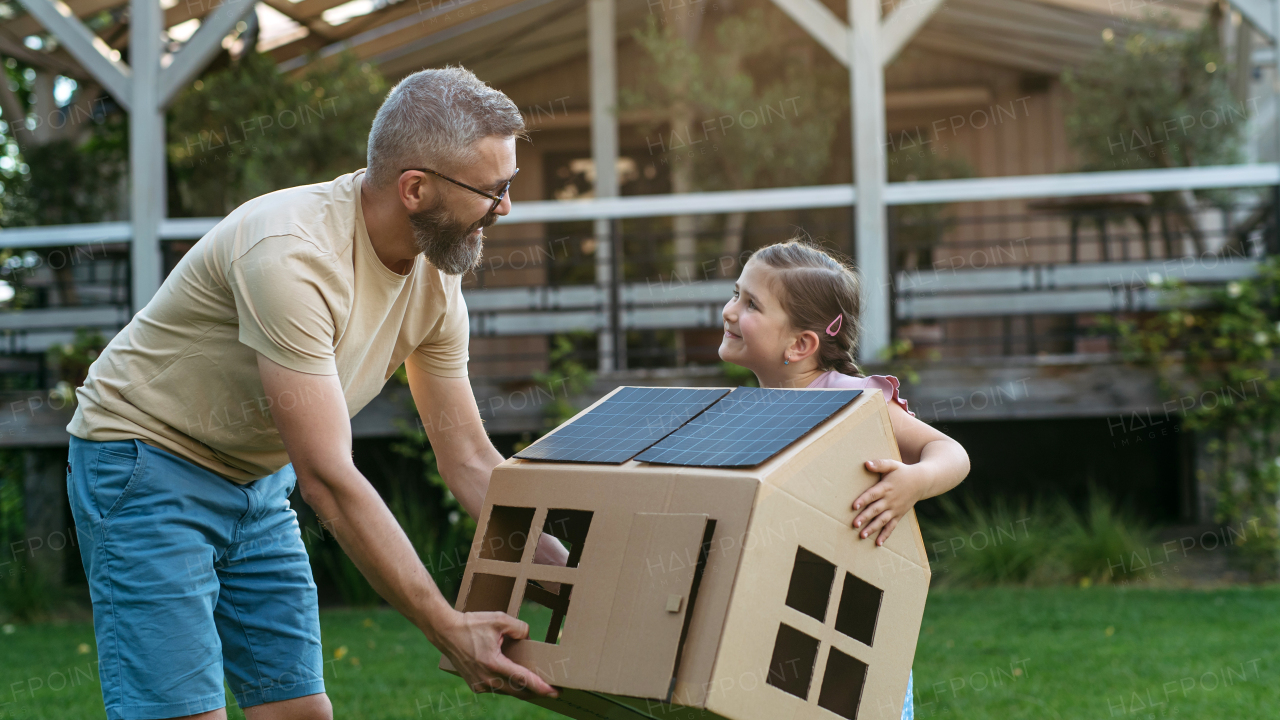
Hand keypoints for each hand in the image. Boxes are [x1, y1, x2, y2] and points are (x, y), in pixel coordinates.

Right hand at [433, 609, 558, 697]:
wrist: (445, 631)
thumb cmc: (472, 624)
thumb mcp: (499, 619)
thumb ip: (519, 628)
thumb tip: (528, 637)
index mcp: (493, 664)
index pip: (523, 679)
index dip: (541, 686)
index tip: (555, 691)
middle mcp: (486, 679)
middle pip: (519, 691)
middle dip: (537, 692)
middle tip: (554, 691)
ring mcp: (479, 684)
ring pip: (508, 691)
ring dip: (523, 689)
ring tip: (538, 685)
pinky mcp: (475, 685)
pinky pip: (497, 688)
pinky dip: (508, 685)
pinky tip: (516, 679)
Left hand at [852, 458, 926, 545]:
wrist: (922, 482)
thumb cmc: (903, 472)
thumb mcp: (893, 465)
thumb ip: (880, 464)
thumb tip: (866, 464)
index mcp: (886, 487)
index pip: (873, 494)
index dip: (863, 500)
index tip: (854, 506)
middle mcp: (890, 500)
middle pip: (875, 510)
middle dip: (865, 517)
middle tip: (854, 524)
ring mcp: (895, 509)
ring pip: (882, 520)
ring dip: (872, 528)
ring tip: (862, 536)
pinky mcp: (898, 515)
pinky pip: (891, 526)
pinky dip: (885, 535)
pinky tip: (878, 543)